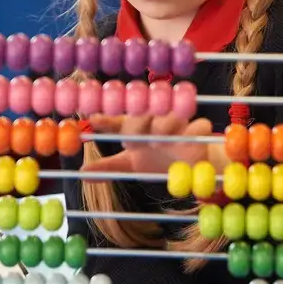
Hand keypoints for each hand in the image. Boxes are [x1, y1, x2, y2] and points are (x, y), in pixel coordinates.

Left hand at [81, 114, 215, 174]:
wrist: (188, 169)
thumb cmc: (155, 161)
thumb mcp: (130, 165)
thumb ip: (109, 167)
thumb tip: (82, 172)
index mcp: (136, 125)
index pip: (118, 119)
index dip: (107, 119)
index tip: (93, 121)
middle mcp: (155, 119)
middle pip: (145, 110)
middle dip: (137, 123)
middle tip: (131, 140)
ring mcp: (179, 123)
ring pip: (171, 114)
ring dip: (163, 125)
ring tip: (158, 141)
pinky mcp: (199, 132)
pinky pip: (199, 125)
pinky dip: (192, 131)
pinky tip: (184, 142)